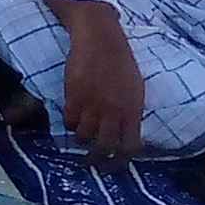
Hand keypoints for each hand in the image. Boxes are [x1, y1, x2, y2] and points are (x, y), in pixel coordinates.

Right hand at [54, 0, 148, 156]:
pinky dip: (70, 124)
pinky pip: (69, 121)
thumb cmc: (121, 62)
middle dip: (98, 159)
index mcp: (133, 111)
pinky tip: (72, 120)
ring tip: (81, 139)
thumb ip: (131, 111)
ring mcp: (93, 106)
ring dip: (82, 140)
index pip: (130, 146)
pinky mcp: (74, 98)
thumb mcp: (135, 90)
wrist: (100, 40)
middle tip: (93, 163)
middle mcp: (113, 113)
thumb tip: (130, 131)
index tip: (116, 164)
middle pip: (105, 147)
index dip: (122, 159)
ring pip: (84, 137)